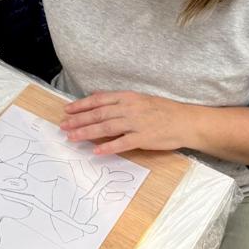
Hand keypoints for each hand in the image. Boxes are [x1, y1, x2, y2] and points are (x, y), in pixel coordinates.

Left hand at [60, 91, 192, 154]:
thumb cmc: (163, 110)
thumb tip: (97, 97)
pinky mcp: (144, 138)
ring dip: (87, 132)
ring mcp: (136, 123)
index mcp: (128, 97)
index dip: (81, 105)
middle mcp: (129, 108)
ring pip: (106, 128)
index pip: (99, 100)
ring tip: (73, 137)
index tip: (67, 110)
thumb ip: (118, 100)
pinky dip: (108, 147)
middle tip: (63, 125)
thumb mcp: (139, 99)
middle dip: (78, 120)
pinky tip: (96, 151)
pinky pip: (122, 143)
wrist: (186, 121)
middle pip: (98, 114)